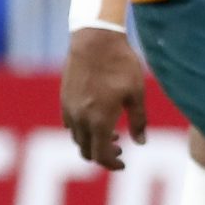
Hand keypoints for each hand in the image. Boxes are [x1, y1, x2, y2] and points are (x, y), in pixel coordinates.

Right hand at [60, 28, 148, 170]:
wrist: (95, 40)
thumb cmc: (121, 65)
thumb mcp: (136, 94)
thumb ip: (138, 121)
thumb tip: (141, 143)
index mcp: (99, 121)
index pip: (101, 156)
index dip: (112, 164)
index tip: (124, 163)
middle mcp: (80, 119)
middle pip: (86, 151)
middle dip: (102, 155)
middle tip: (119, 147)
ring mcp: (69, 109)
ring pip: (76, 138)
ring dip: (92, 142)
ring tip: (110, 132)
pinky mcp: (64, 98)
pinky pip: (69, 124)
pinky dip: (81, 130)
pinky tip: (94, 119)